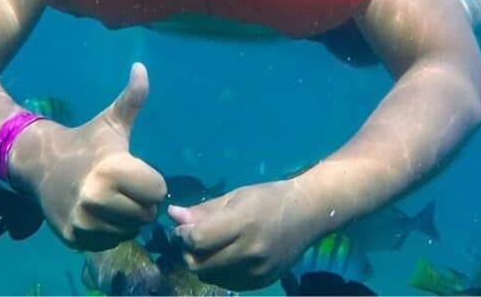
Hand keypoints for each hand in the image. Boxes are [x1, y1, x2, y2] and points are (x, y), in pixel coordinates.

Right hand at [24, 63, 165, 250]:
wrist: (39, 165)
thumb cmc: (85, 143)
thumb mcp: (110, 121)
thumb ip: (132, 98)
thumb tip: (142, 67)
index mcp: (112, 168)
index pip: (157, 190)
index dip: (152, 182)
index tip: (137, 173)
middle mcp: (96, 197)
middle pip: (146, 214)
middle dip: (142, 202)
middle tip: (125, 189)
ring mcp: (83, 220)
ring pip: (129, 231)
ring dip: (127, 220)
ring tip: (113, 201)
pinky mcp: (74, 238)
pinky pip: (110, 242)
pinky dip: (110, 232)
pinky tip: (99, 215)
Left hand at [169, 180, 318, 290]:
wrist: (308, 214)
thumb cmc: (269, 198)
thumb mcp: (236, 197)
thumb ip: (203, 210)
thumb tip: (172, 216)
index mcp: (244, 222)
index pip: (199, 239)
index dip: (183, 235)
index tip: (181, 228)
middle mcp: (251, 250)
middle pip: (200, 264)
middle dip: (188, 252)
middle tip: (191, 239)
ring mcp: (257, 270)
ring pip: (210, 277)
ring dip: (202, 264)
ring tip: (209, 247)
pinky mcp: (262, 282)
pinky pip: (226, 283)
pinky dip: (218, 272)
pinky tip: (225, 257)